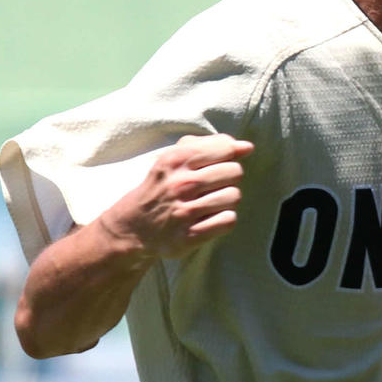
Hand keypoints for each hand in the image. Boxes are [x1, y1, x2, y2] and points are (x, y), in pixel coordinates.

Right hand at [99, 134, 254, 259]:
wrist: (134, 226)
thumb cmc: (163, 186)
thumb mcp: (175, 158)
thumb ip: (211, 145)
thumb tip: (246, 147)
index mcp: (175, 160)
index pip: (225, 148)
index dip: (229, 155)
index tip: (219, 163)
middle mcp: (179, 185)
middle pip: (234, 172)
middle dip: (230, 177)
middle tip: (214, 185)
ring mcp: (184, 212)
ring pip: (234, 196)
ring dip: (228, 199)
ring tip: (212, 202)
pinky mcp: (189, 236)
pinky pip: (228, 220)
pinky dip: (225, 219)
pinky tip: (211, 217)